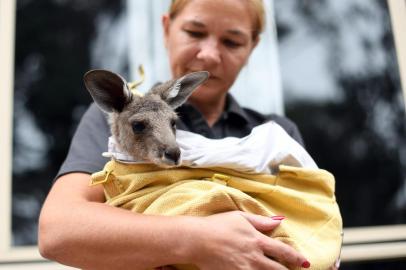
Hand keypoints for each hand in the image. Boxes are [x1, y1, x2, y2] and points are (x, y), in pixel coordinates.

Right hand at [187, 211, 309, 269]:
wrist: (196, 239)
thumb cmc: (217, 225)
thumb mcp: (240, 217)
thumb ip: (260, 221)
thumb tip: (278, 220)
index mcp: (257, 240)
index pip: (283, 251)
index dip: (296, 258)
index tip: (304, 263)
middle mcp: (254, 257)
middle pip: (278, 269)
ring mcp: (245, 269)